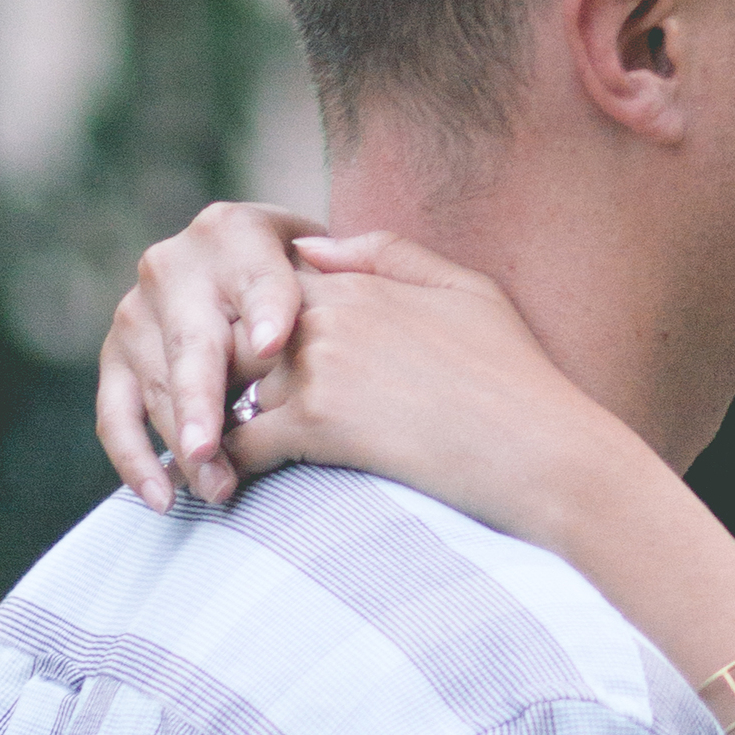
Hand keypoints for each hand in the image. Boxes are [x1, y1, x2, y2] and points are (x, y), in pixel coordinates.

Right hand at [99, 200, 320, 507]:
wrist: (256, 276)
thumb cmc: (309, 281)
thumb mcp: (330, 265)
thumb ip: (340, 275)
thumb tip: (310, 294)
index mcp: (233, 234)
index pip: (257, 280)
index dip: (265, 311)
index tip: (273, 344)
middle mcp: (173, 267)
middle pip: (192, 342)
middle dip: (202, 401)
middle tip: (214, 450)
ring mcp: (136, 312)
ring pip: (156, 385)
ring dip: (183, 444)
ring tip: (217, 489)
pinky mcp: (117, 357)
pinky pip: (114, 412)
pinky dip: (134, 459)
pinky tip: (161, 497)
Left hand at [108, 228, 622, 546]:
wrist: (549, 454)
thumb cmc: (521, 382)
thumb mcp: (468, 292)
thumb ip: (388, 256)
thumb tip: (310, 246)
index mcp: (362, 281)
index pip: (268, 289)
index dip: (248, 328)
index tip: (234, 367)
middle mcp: (330, 312)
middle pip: (233, 334)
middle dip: (208, 376)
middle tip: (185, 415)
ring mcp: (321, 364)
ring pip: (226, 387)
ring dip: (205, 422)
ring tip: (192, 458)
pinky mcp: (319, 421)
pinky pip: (241, 439)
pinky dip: (226, 465)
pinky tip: (224, 489)